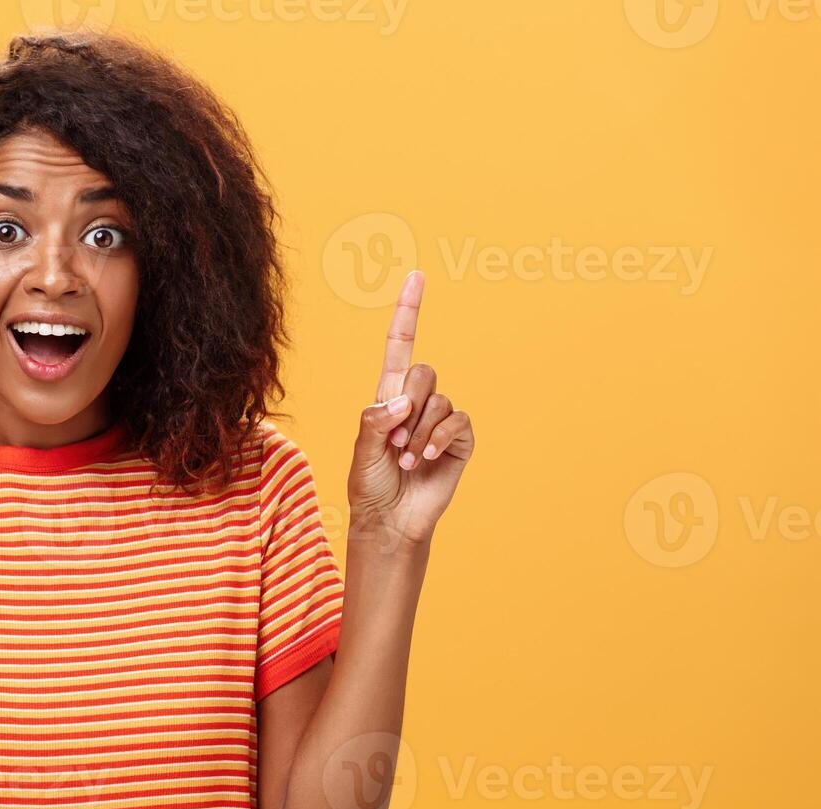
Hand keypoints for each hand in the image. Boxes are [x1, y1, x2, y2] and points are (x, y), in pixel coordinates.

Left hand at [347, 270, 473, 546]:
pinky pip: (457, 420)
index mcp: (389, 395)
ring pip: (439, 399)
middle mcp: (417, 402)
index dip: (409, 311)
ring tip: (405, 459)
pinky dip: (438, 439)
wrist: (390, 520)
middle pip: (423, 371)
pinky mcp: (459, 440)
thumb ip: (376, 419)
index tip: (416, 276)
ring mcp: (440, 421)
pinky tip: (423, 460)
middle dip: (407, 404)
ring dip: (418, 432)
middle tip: (394, 440)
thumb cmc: (369, 484)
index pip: (401, 344)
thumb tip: (405, 401)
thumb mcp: (361, 448)